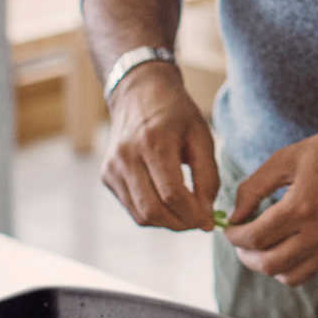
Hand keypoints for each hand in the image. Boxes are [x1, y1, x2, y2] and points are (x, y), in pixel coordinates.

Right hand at [101, 62, 218, 230]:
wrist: (139, 94)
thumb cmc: (176, 115)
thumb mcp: (201, 137)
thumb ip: (208, 176)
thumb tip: (207, 213)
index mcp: (153, 142)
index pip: (172, 195)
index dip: (194, 215)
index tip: (210, 222)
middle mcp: (127, 157)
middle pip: (154, 210)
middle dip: (181, 224)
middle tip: (200, 222)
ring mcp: (112, 168)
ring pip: (141, 215)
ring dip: (168, 222)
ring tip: (186, 213)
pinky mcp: (107, 176)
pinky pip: (132, 208)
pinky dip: (153, 214)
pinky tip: (168, 203)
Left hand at [223, 116, 317, 285]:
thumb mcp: (285, 159)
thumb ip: (252, 188)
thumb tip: (235, 216)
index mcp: (303, 206)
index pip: (256, 237)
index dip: (235, 236)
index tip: (229, 228)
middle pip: (270, 264)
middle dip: (247, 256)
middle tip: (241, 242)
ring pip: (290, 275)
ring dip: (270, 264)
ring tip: (263, 246)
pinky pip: (311, 269)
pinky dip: (293, 262)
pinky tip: (288, 242)